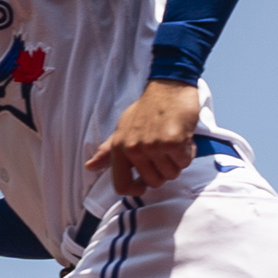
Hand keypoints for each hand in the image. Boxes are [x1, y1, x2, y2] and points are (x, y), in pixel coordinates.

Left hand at [85, 79, 205, 197]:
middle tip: (165, 153)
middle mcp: (134, 149)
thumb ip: (108, 151)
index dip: (135, 190)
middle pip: (153, 182)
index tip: (144, 186)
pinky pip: (184, 162)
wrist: (168, 87)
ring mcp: (153, 146)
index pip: (121, 185)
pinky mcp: (172, 142)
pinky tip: (183, 138)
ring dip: (176, 162)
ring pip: (171, 174)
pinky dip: (188, 153)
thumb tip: (89, 167)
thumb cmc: (146, 109)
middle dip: (163, 172)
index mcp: (118, 147)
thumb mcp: (122, 129)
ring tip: (174, 142)